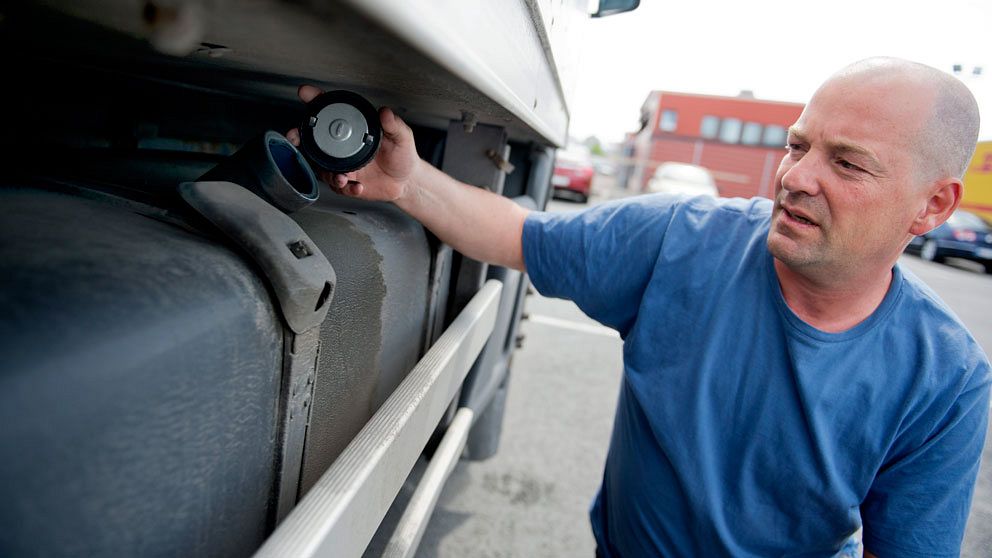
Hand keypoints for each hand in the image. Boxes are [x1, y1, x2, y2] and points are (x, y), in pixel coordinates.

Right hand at [286, 85, 419, 201]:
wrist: (406, 181)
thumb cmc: (402, 155)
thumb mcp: (402, 137)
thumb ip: (394, 125)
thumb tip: (385, 112)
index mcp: (354, 130)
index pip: (332, 112)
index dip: (316, 100)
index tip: (306, 93)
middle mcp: (343, 147)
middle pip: (313, 140)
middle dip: (299, 136)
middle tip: (295, 135)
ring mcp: (342, 165)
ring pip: (322, 167)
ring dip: (329, 173)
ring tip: (342, 178)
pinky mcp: (347, 183)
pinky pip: (340, 187)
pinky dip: (347, 188)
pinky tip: (357, 187)